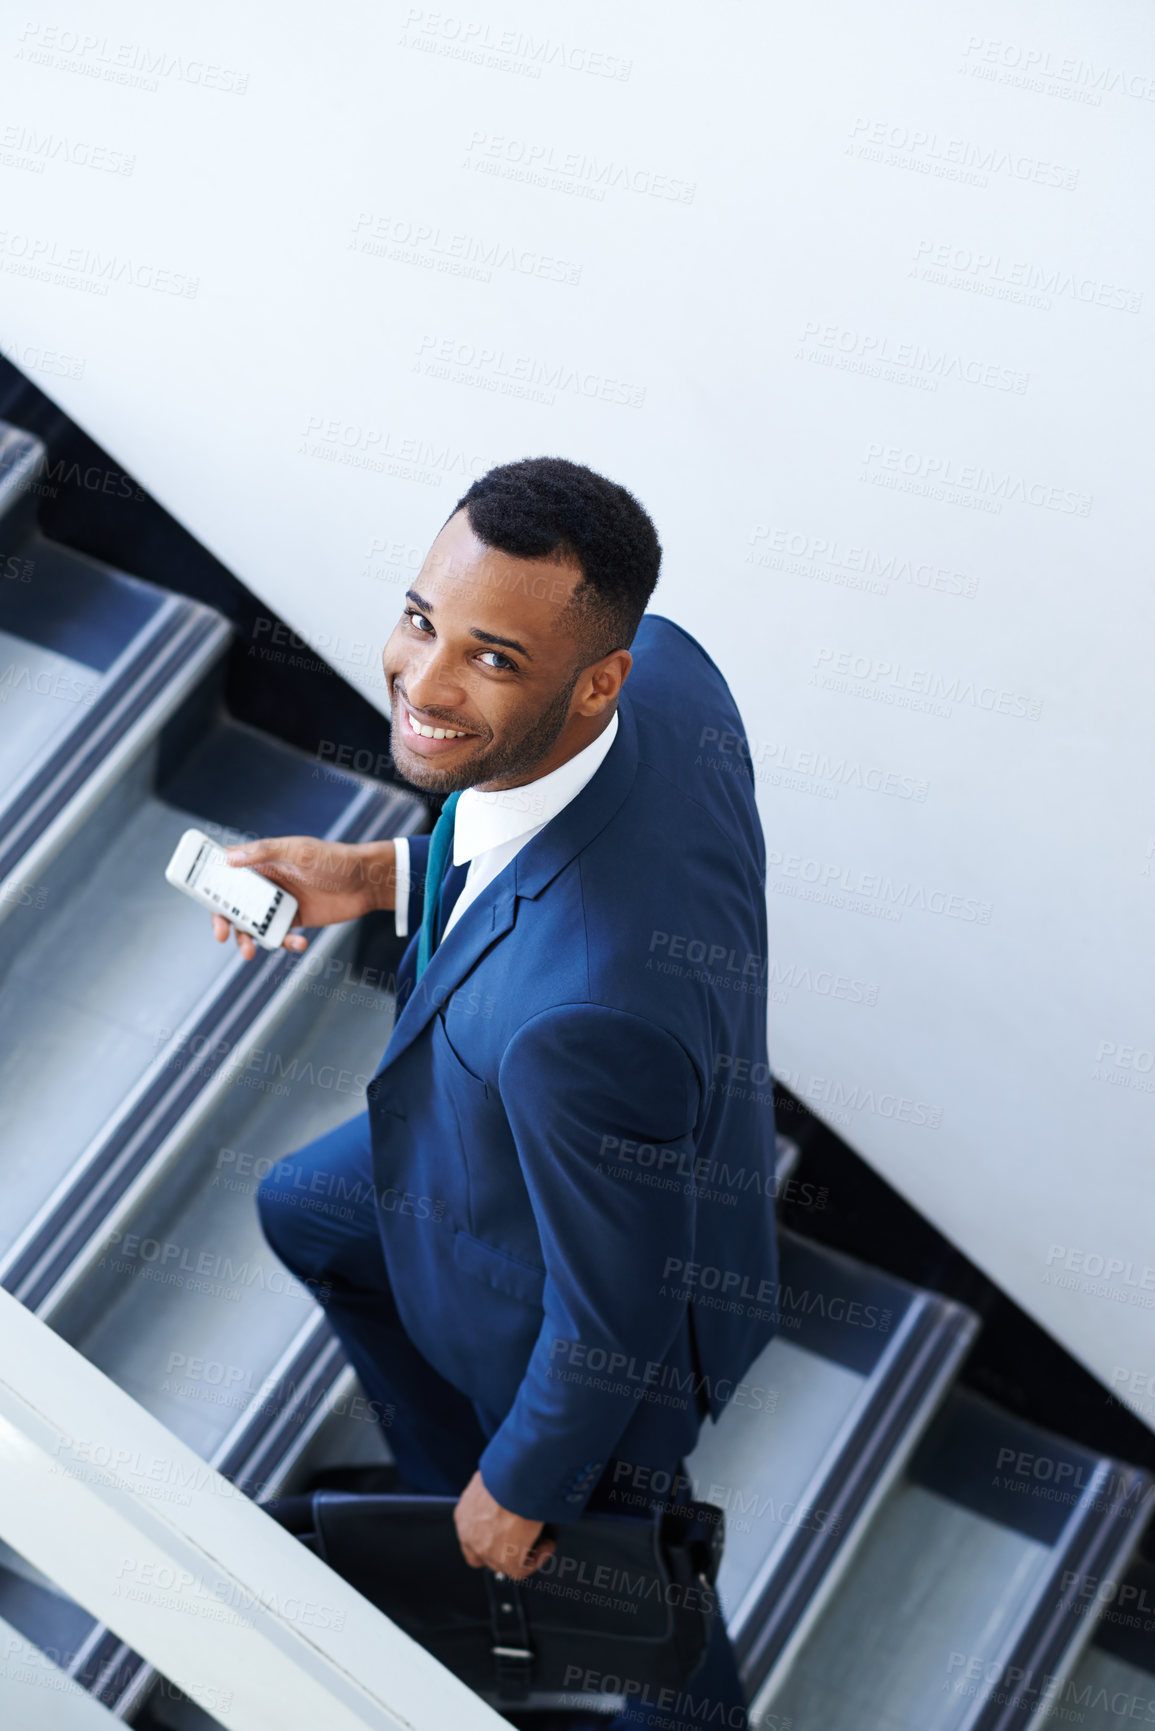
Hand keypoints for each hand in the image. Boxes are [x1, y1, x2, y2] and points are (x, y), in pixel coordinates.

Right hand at [210, 836, 396, 960]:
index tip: (202, 902)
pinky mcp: (296, 919)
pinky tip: (299, 942)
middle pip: (234, 904)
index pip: (227, 872)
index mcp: (263, 862)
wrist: (368, 882)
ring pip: (254, 924)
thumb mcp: (299, 850)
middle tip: (222, 936)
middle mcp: (267, 882)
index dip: (210, 886)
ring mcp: (280, 902)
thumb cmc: (335, 859)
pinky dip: (284, 942)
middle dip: (224, 921)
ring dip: (248, 939)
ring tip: (250, 953)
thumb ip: (265, 852)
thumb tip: (229, 859)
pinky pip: (280, 935)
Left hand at [454, 1470, 554, 1579]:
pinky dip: (537, 1558)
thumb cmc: (507, 1471)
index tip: (506, 1526)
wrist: (515, 1478)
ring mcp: (485, 1550)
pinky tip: (547, 1545)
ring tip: (541, 1537)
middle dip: (503, 1546)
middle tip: (522, 1537)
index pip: (471, 1534)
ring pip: (503, 1562)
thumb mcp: (493, 1477)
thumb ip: (495, 1488)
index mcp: (464, 1514)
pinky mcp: (505, 1561)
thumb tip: (509, 1486)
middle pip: (484, 1552)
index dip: (489, 1533)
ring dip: (523, 1551)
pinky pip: (521, 1570)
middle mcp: (469, 1535)